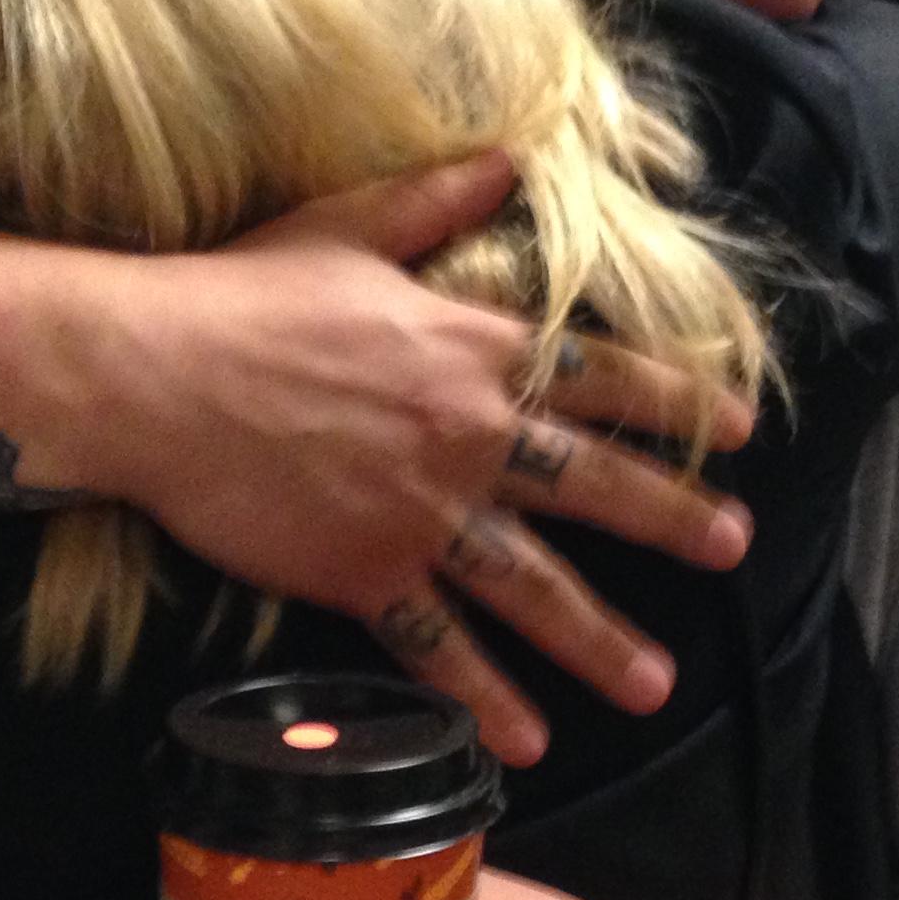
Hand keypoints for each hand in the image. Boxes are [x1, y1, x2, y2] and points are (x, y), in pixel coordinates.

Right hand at [93, 157, 755, 765]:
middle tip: (733, 548)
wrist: (156, 372)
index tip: (742, 426)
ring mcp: (421, 511)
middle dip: (674, 518)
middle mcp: (467, 433)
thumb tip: (507, 157)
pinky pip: (439, 645)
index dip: (678, 401)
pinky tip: (526, 742)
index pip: (603, 377)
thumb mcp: (350, 224)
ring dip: (600, 639)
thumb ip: (439, 199)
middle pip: (596, 486)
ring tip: (655, 684)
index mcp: (472, 345)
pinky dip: (484, 696)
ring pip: (534, 584)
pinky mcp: (364, 572)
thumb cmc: (244, 292)